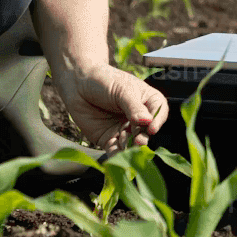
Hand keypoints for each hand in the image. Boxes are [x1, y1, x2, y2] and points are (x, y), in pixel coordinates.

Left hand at [48, 54, 167, 152]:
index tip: (151, 128)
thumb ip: (134, 107)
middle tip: (139, 141)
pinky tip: (116, 156)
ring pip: (132, 143)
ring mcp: (124, 129)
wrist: (77, 83)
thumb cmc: (103, 80)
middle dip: (143, 137)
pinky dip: (116, 155)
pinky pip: (115, 150)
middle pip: (146, 131)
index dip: (157, 121)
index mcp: (146, 101)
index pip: (159, 112)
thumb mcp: (122, 90)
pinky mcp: (108, 139)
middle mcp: (138, 118)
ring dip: (130, 148)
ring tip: (126, 148)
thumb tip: (147, 121)